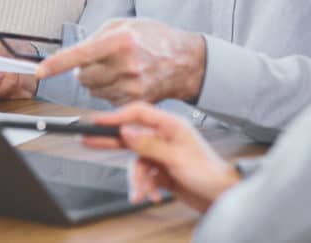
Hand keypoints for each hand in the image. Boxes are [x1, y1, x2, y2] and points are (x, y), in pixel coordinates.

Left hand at [34, 19, 205, 105]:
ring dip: (98, 82)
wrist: (184, 61)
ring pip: (93, 91)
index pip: (79, 55)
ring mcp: (131, 86)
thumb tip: (74, 53)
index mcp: (120, 41)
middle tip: (100, 62)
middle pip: (83, 77)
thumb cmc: (154, 39)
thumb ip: (96, 36)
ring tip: (118, 69)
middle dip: (84, 71)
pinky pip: (107, 101)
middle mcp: (125, 65)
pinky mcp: (136, 101)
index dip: (57, 64)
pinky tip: (125, 81)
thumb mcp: (124, 24)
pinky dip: (110, 92)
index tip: (41, 71)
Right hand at [83, 102, 239, 211]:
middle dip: (112, 141)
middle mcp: (164, 138)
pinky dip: (146, 187)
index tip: (98, 121)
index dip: (117, 115)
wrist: (222, 197)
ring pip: (136, 163)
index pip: (138, 113)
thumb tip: (126, 132)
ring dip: (137, 180)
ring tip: (141, 194)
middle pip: (132, 136)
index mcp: (171, 126)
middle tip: (88, 139)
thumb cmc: (208, 173)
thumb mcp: (176, 158)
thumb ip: (148, 144)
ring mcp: (162, 155)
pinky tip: (152, 196)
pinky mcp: (162, 171)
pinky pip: (144, 176)